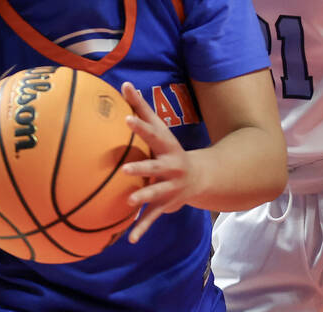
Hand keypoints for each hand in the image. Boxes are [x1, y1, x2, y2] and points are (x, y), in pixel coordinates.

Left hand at [119, 81, 207, 242]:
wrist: (199, 178)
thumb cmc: (169, 149)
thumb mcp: (160, 129)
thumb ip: (142, 108)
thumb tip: (124, 83)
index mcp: (167, 147)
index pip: (152, 134)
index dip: (140, 127)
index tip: (125, 119)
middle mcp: (170, 167)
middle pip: (155, 166)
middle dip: (142, 168)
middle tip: (123, 168)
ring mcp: (169, 187)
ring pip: (155, 193)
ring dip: (143, 197)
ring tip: (129, 201)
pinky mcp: (165, 204)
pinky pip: (152, 218)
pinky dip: (141, 228)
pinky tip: (130, 239)